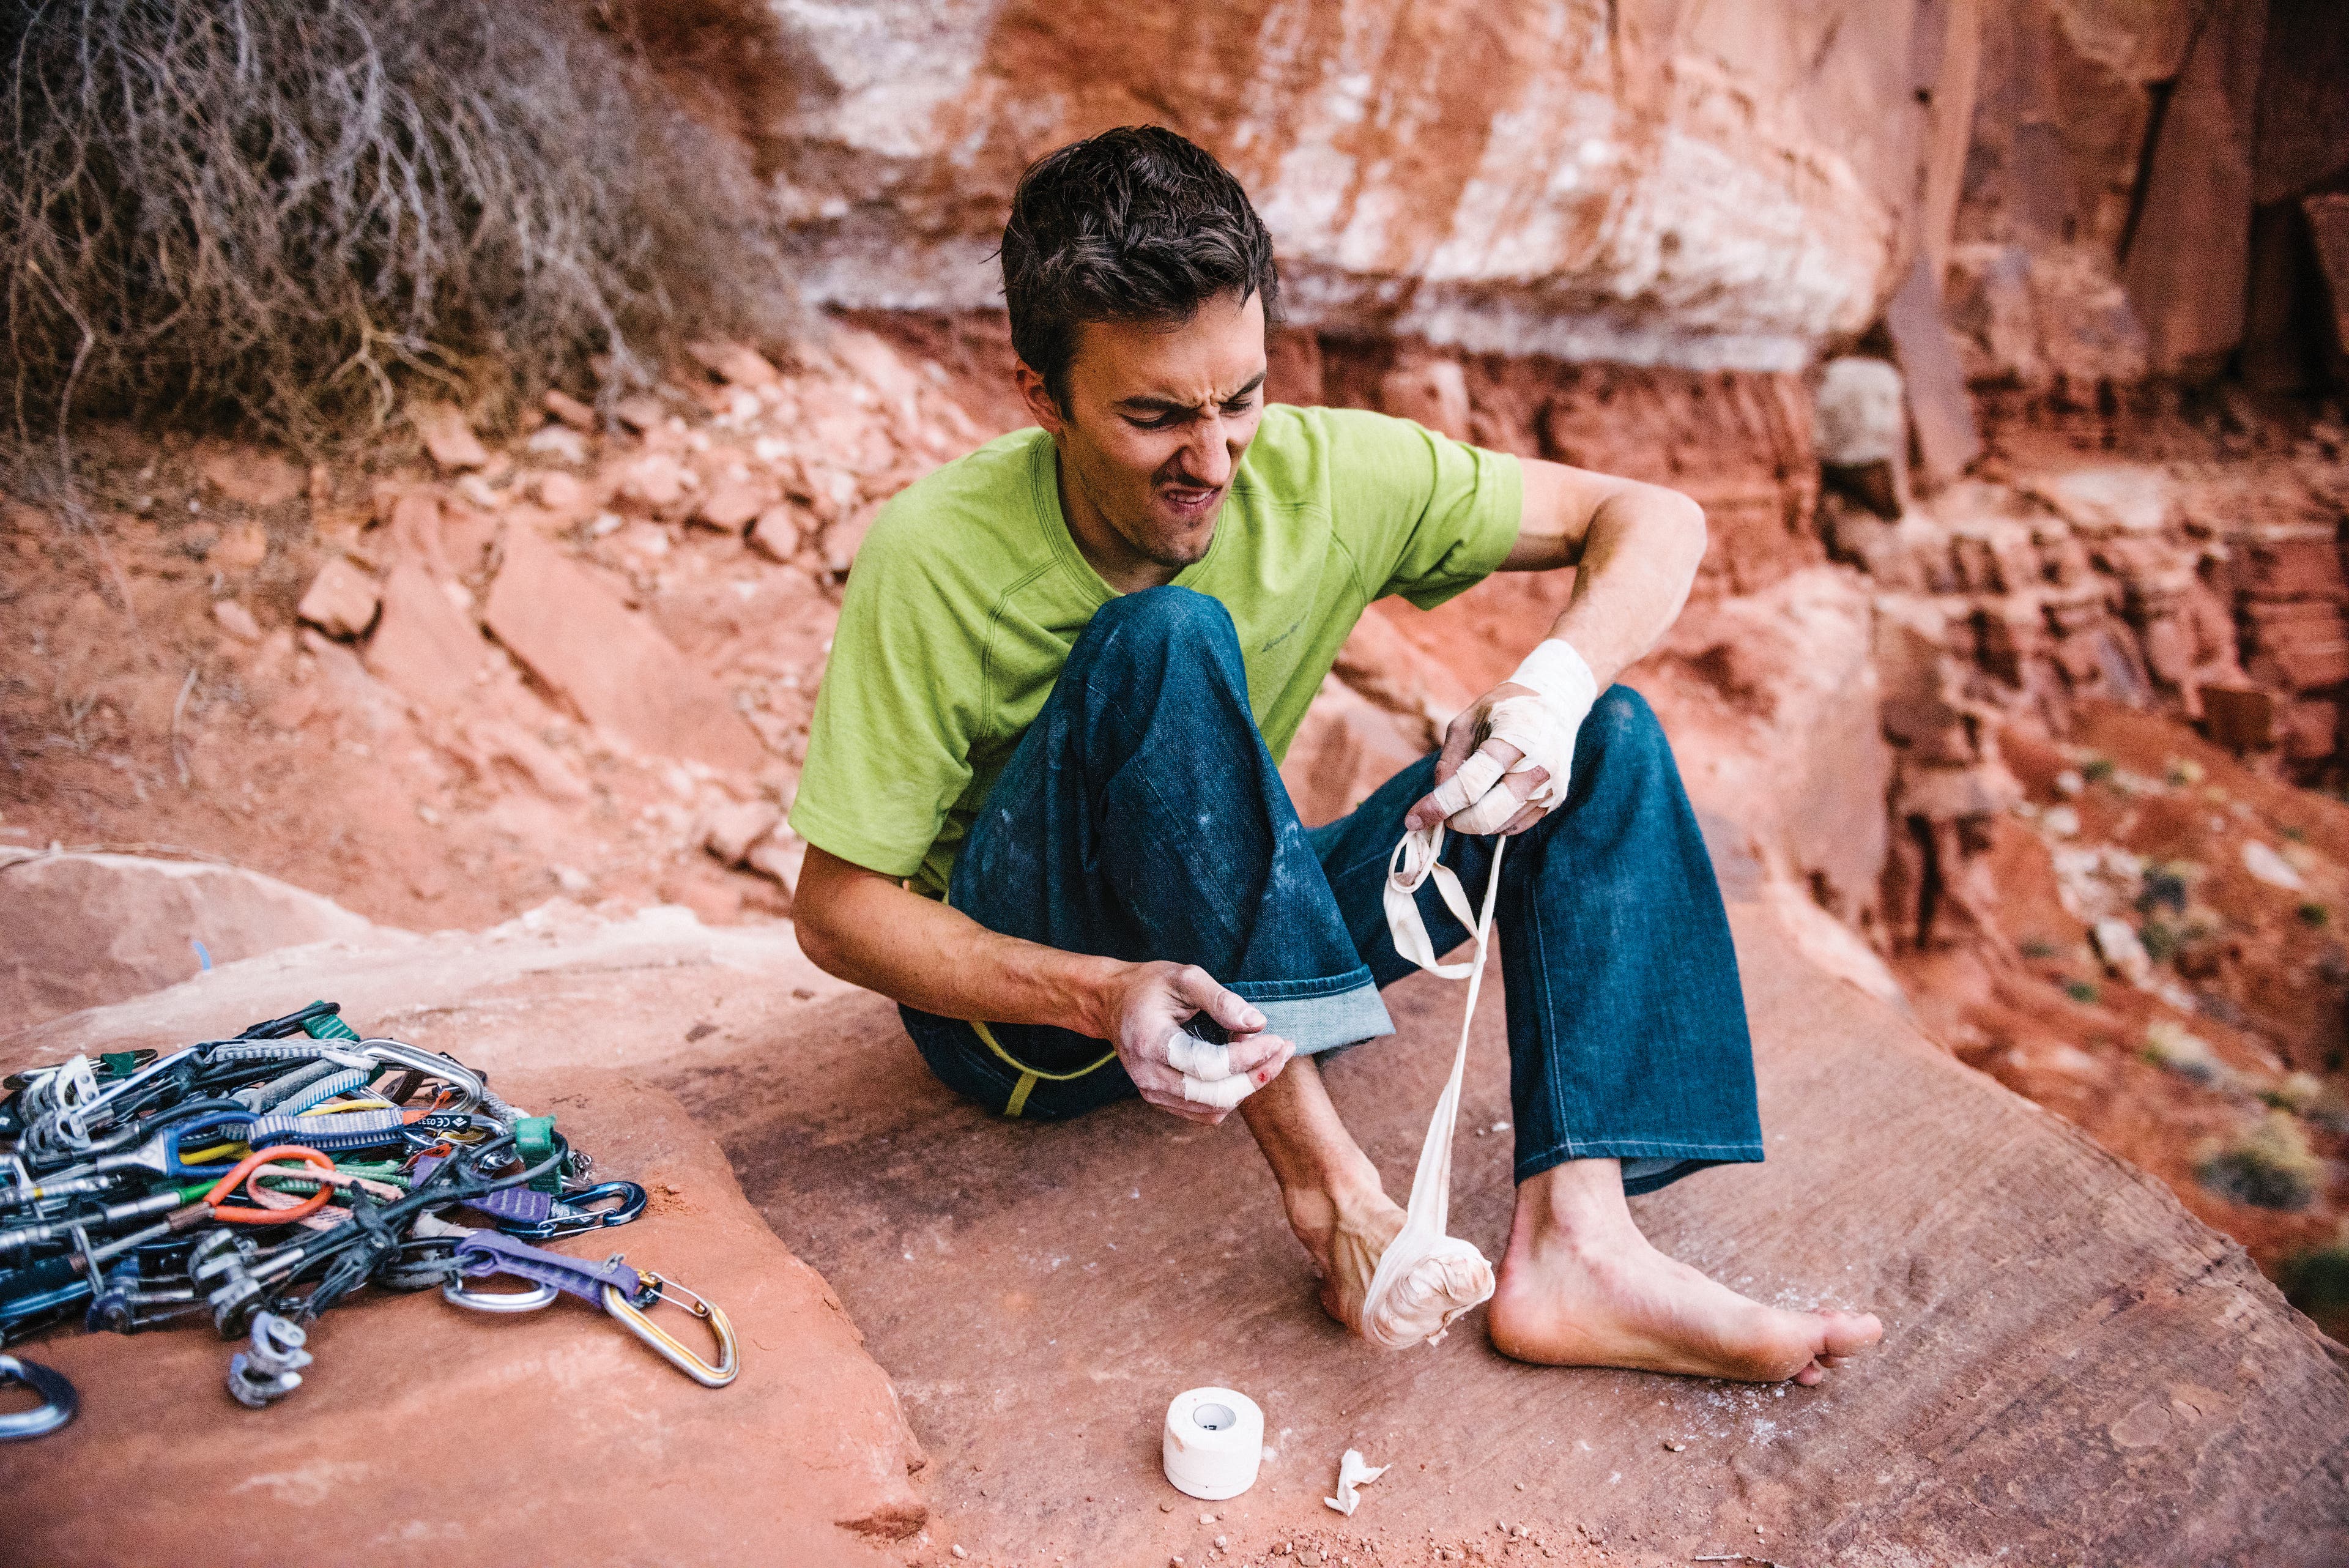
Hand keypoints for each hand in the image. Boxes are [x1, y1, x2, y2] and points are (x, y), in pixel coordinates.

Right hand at [1101, 962, 1294, 1124]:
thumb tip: (1257, 1023)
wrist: (1113, 1003)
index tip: (1276, 1038)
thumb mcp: (1185, 977)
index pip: (1209, 1066)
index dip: (1249, 1057)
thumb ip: (1221, 999)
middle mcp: (1149, 1076)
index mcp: (1151, 1043)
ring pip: (1214, 1108)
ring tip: (1263, 1053)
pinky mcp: (1161, 1100)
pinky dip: (1231, 1094)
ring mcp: (1153, 1093)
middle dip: (1257, 1076)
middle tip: (1282, 1049)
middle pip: (1216, 1095)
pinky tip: (1242, 1068)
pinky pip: (1206, 1111)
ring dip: (1248, 1085)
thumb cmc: (1150, 985)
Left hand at [1404, 682, 1554, 837]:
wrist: (1556, 702)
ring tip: (1472, 791)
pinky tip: (1492, 795)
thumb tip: (1437, 801)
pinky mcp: (1554, 800)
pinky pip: (1514, 826)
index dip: (1438, 806)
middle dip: (1455, 821)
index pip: (1470, 786)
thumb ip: (1449, 761)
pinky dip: (1494, 820)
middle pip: (1486, 816)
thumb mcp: (1467, 722)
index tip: (1412, 820)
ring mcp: (1549, 788)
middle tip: (1443, 810)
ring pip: (1498, 826)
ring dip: (1474, 819)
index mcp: (1513, 741)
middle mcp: (1537, 769)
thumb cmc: (1504, 709)